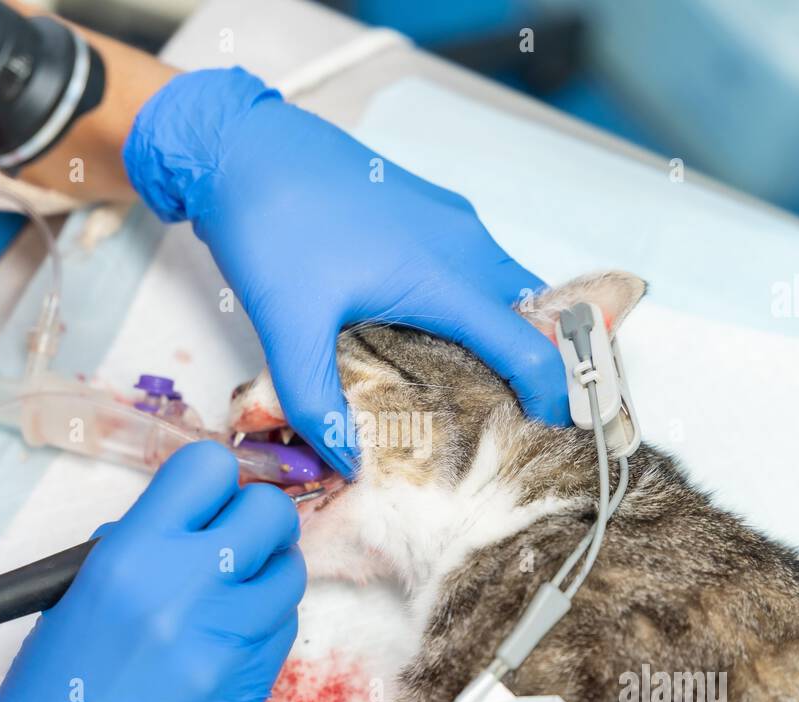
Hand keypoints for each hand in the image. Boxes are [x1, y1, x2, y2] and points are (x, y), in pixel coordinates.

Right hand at [0, 442, 305, 701]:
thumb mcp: (75, 601)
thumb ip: (135, 550)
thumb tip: (186, 520)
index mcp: (130, 558)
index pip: (208, 468)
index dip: (218, 478)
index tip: (215, 496)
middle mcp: (186, 588)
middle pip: (270, 512)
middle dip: (259, 520)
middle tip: (237, 541)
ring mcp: (228, 638)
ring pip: (290, 571)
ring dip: (268, 575)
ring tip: (230, 597)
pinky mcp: (253, 684)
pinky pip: (285, 626)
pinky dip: (266, 623)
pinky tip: (228, 640)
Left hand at [123, 68, 567, 474]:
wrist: (242, 143)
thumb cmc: (270, 223)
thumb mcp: (287, 326)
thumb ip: (316, 402)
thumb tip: (345, 461)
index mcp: (445, 274)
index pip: (528, 345)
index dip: (553, 394)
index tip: (557, 432)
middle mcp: (463, 242)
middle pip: (533, 314)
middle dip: (539, 367)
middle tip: (520, 420)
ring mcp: (449, 220)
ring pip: (506, 287)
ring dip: (509, 334)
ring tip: (484, 390)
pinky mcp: (428, 209)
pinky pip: (478, 265)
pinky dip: (480, 306)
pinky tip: (440, 339)